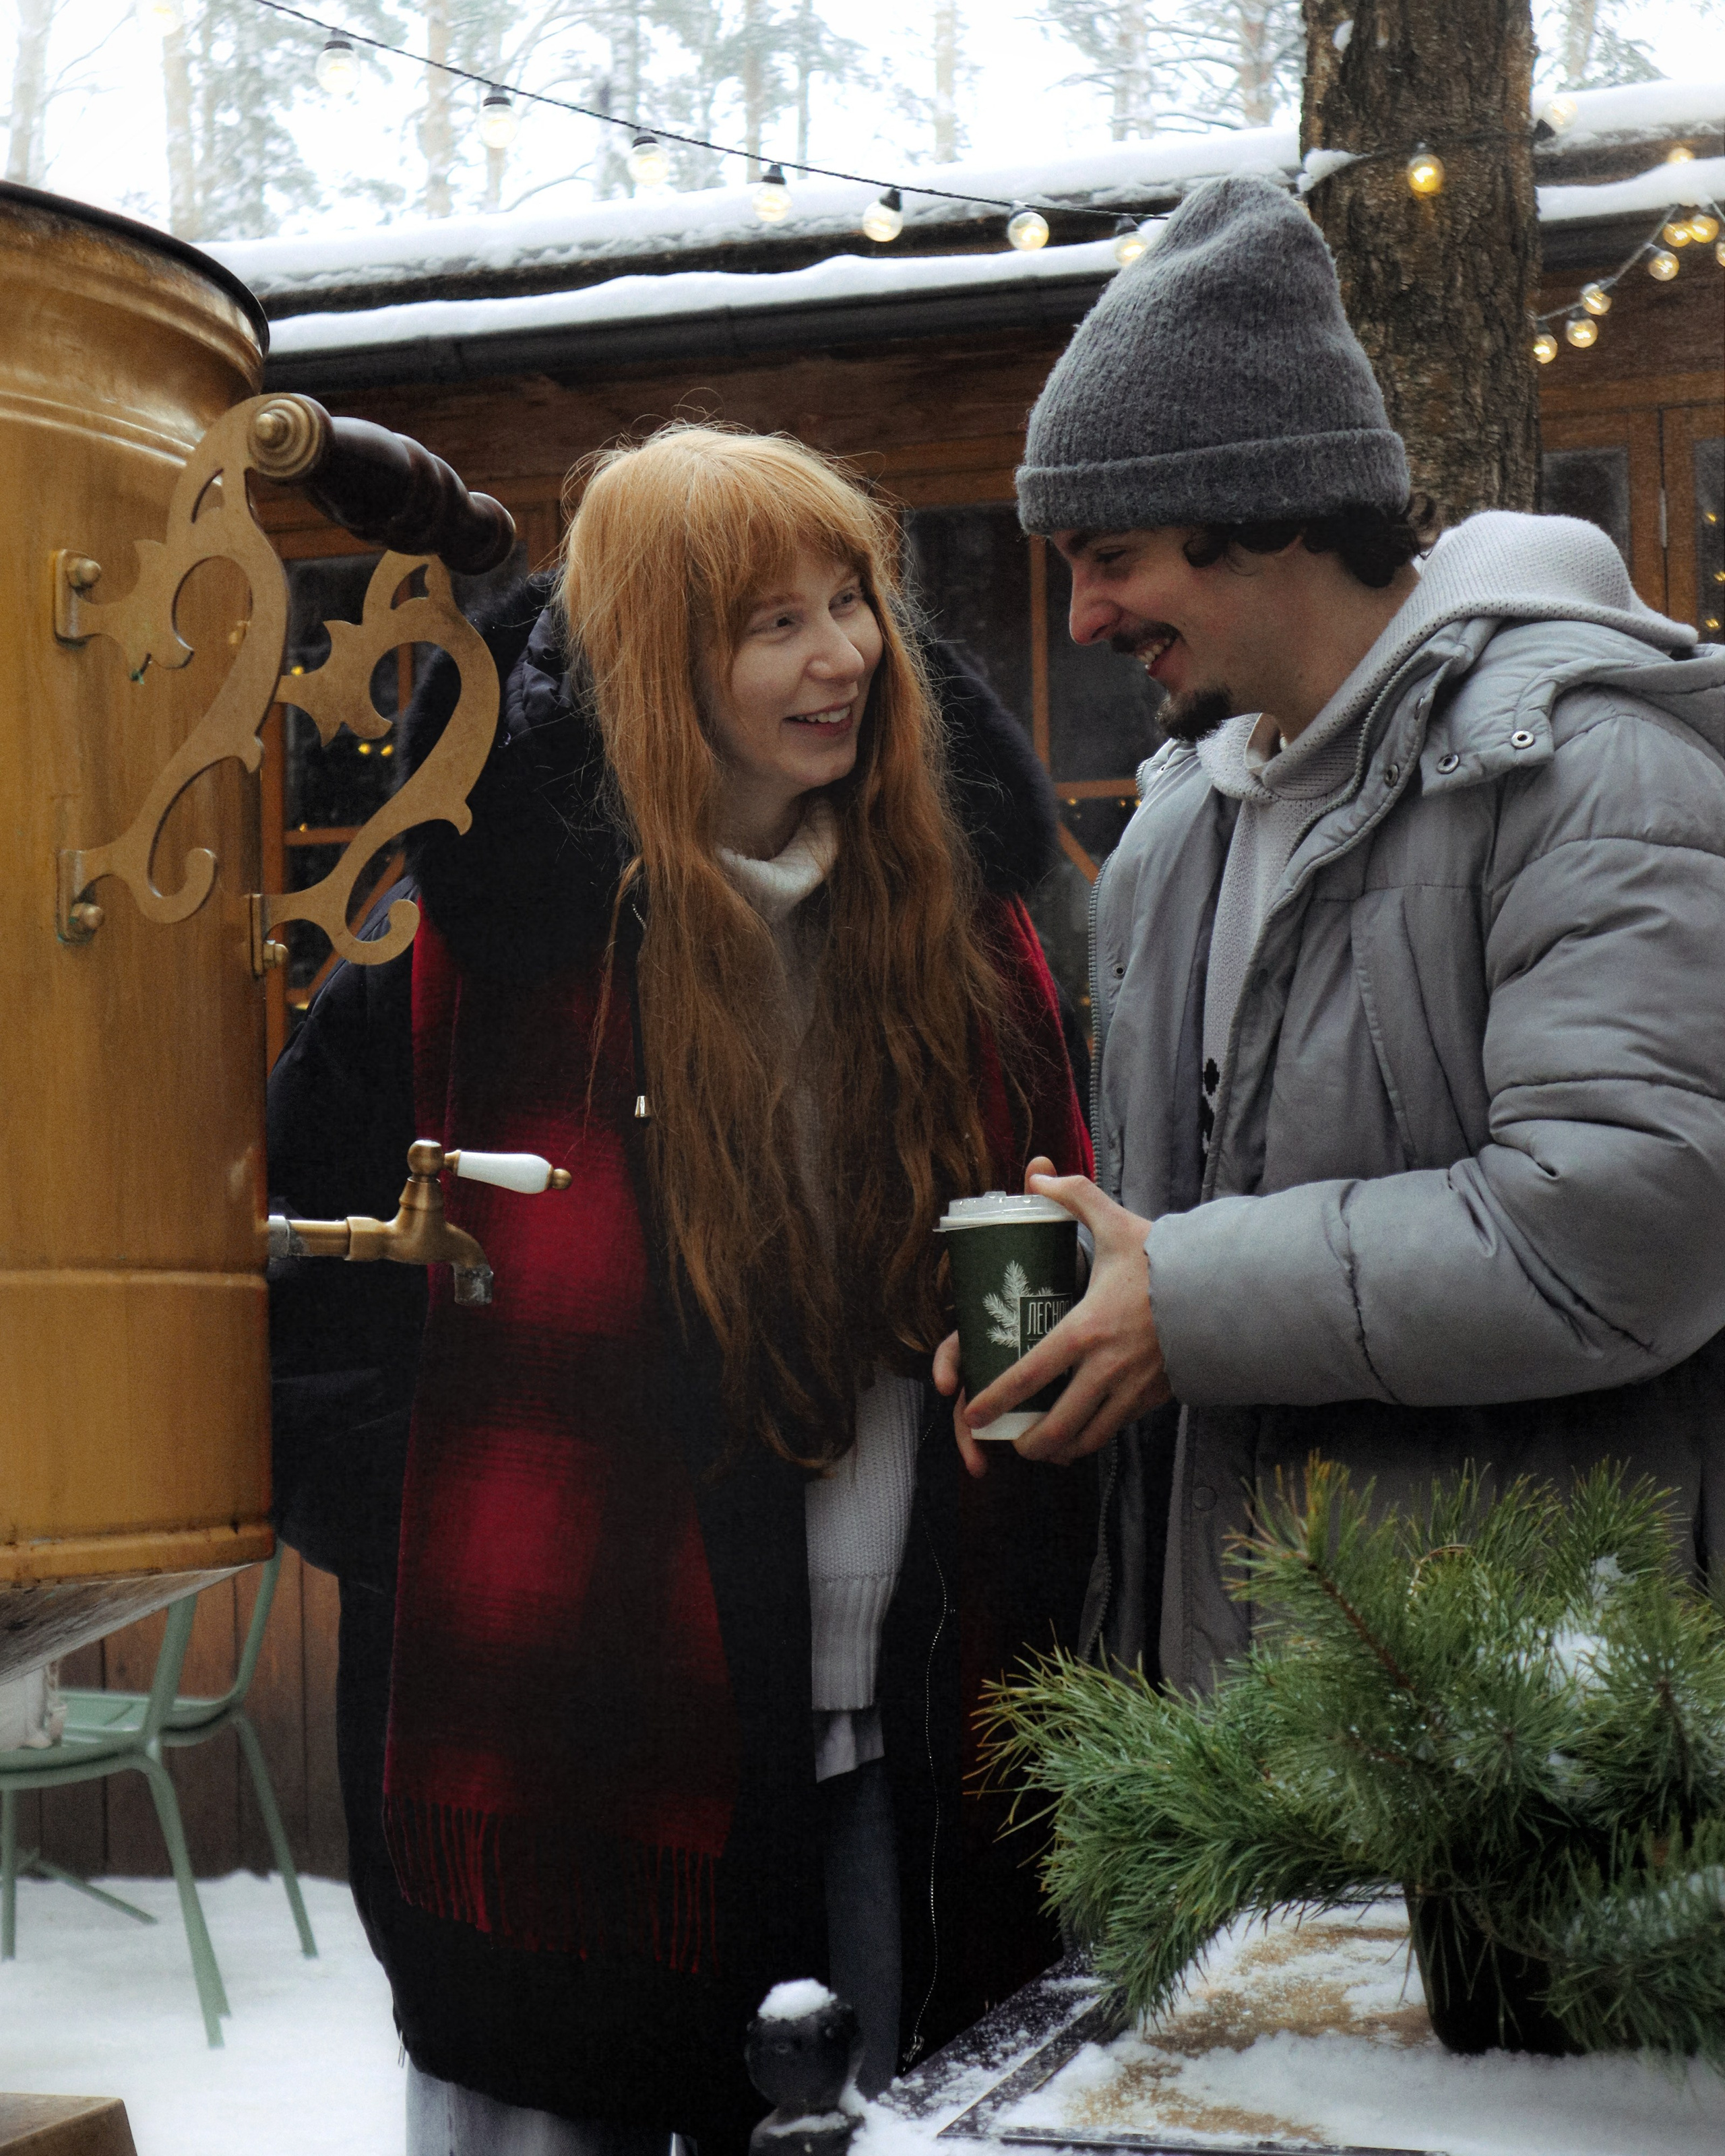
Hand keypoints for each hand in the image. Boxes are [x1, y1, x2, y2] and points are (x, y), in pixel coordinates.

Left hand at [935, 1165, 1169, 1478]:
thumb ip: (1073, 1196)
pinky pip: (1116, 1429)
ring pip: (1088, 1437)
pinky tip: (1082, 1435)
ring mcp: (1132, 1388)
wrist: (1225, 1289)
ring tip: (1044, 1448)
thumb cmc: (1165, 1260)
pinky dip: (1093, 1439)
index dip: (996, 1399)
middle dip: (1029, 1443)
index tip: (972, 1414)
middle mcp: (1105, 1368)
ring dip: (1062, 1448)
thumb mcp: (1115, 1223)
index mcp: (1085, 1329)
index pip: (1029, 1374)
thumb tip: (1036, 1174)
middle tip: (1011, 1443)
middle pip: (1057, 1424)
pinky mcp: (1154, 1397)